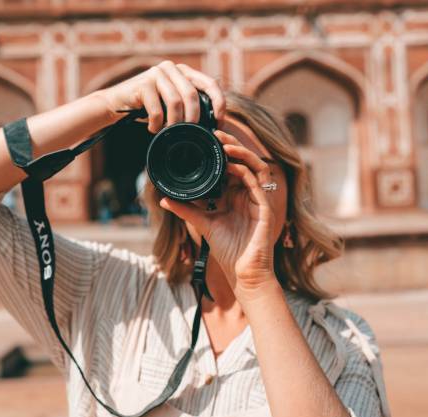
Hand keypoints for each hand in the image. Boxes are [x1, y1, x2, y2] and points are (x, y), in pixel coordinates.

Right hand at [95, 60, 225, 133]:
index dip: (219, 103)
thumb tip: (213, 124)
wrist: (115, 103)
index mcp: (184, 72)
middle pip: (192, 95)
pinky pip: (157, 110)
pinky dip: (157, 124)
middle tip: (190, 134)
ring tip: (168, 132)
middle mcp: (172, 68)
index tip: (219, 122)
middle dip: (193, 119)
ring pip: (175, 102)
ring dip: (174, 124)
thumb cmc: (147, 107)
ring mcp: (157, 73)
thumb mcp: (171, 104)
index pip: (210, 83)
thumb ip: (188, 105)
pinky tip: (153, 129)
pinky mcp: (143, 83)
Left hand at [159, 129, 277, 293]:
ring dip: (241, 152)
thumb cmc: (228, 250)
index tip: (207, 140)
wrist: (243, 272)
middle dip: (231, 145)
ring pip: (255, 166)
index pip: (231, 167)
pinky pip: (257, 182)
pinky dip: (245, 170)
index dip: (222, 152)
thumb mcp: (202, 223)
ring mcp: (257, 199)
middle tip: (215, 133)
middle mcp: (247, 194)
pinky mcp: (264, 207)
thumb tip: (163, 199)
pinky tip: (232, 164)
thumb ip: (185, 209)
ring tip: (225, 143)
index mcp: (235, 196)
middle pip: (244, 161)